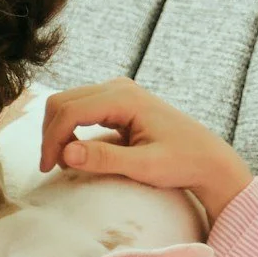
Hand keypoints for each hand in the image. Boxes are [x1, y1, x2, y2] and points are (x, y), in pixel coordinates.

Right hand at [39, 78, 253, 220]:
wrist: (208, 158)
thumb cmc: (183, 162)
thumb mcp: (145, 166)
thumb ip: (105, 160)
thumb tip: (66, 154)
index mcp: (124, 97)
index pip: (69, 110)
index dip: (52, 139)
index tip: (49, 169)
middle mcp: (118, 88)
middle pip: (63, 101)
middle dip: (50, 134)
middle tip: (51, 167)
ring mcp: (118, 93)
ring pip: (69, 104)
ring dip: (58, 132)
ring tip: (62, 163)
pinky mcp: (118, 103)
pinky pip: (82, 110)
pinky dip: (71, 130)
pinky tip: (76, 154)